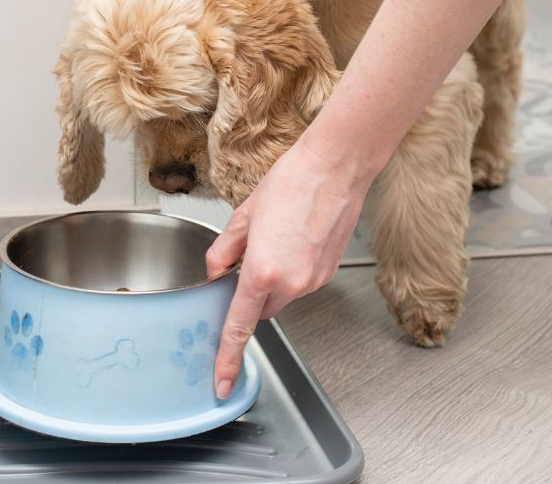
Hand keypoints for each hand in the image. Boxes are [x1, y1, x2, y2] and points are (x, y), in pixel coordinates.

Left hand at [205, 136, 374, 398]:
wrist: (336, 168)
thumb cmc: (291, 183)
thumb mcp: (243, 216)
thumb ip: (222, 251)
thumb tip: (214, 273)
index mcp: (262, 272)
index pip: (239, 326)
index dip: (228, 357)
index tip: (222, 382)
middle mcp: (291, 283)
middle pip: (260, 309)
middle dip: (249, 292)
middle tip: (247, 256)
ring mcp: (314, 281)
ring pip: (281, 296)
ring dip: (271, 279)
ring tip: (276, 237)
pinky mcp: (328, 274)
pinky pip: (300, 283)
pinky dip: (291, 270)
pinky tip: (293, 238)